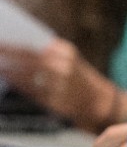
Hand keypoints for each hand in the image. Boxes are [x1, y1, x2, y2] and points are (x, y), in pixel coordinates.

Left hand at [0, 39, 123, 130]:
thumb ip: (45, 51)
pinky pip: (29, 90)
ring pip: (26, 76)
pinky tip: (7, 78)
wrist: (97, 99)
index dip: (11, 45)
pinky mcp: (54, 100)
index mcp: (65, 52)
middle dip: (6, 55)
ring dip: (7, 70)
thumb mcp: (67, 57)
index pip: (32, 46)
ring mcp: (58, 84)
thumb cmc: (75, 75)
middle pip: (27, 60)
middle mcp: (63, 67)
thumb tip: (13, 47)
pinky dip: (16, 83)